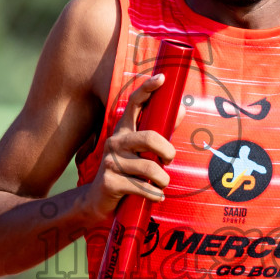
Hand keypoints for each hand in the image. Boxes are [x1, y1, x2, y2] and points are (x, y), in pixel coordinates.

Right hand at [81, 73, 177, 220]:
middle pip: (150, 138)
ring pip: (150, 168)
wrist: (97, 200)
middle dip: (167, 151)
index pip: (135, 104)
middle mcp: (115, 142)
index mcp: (124, 130)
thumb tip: (182, 108)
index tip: (162, 78)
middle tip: (169, 161)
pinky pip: (143, 187)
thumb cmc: (127, 172)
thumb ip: (160, 130)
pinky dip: (155, 195)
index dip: (147, 89)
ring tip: (160, 184)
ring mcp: (110, 162)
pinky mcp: (110, 182)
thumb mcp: (141, 151)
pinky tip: (155, 196)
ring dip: (162, 180)